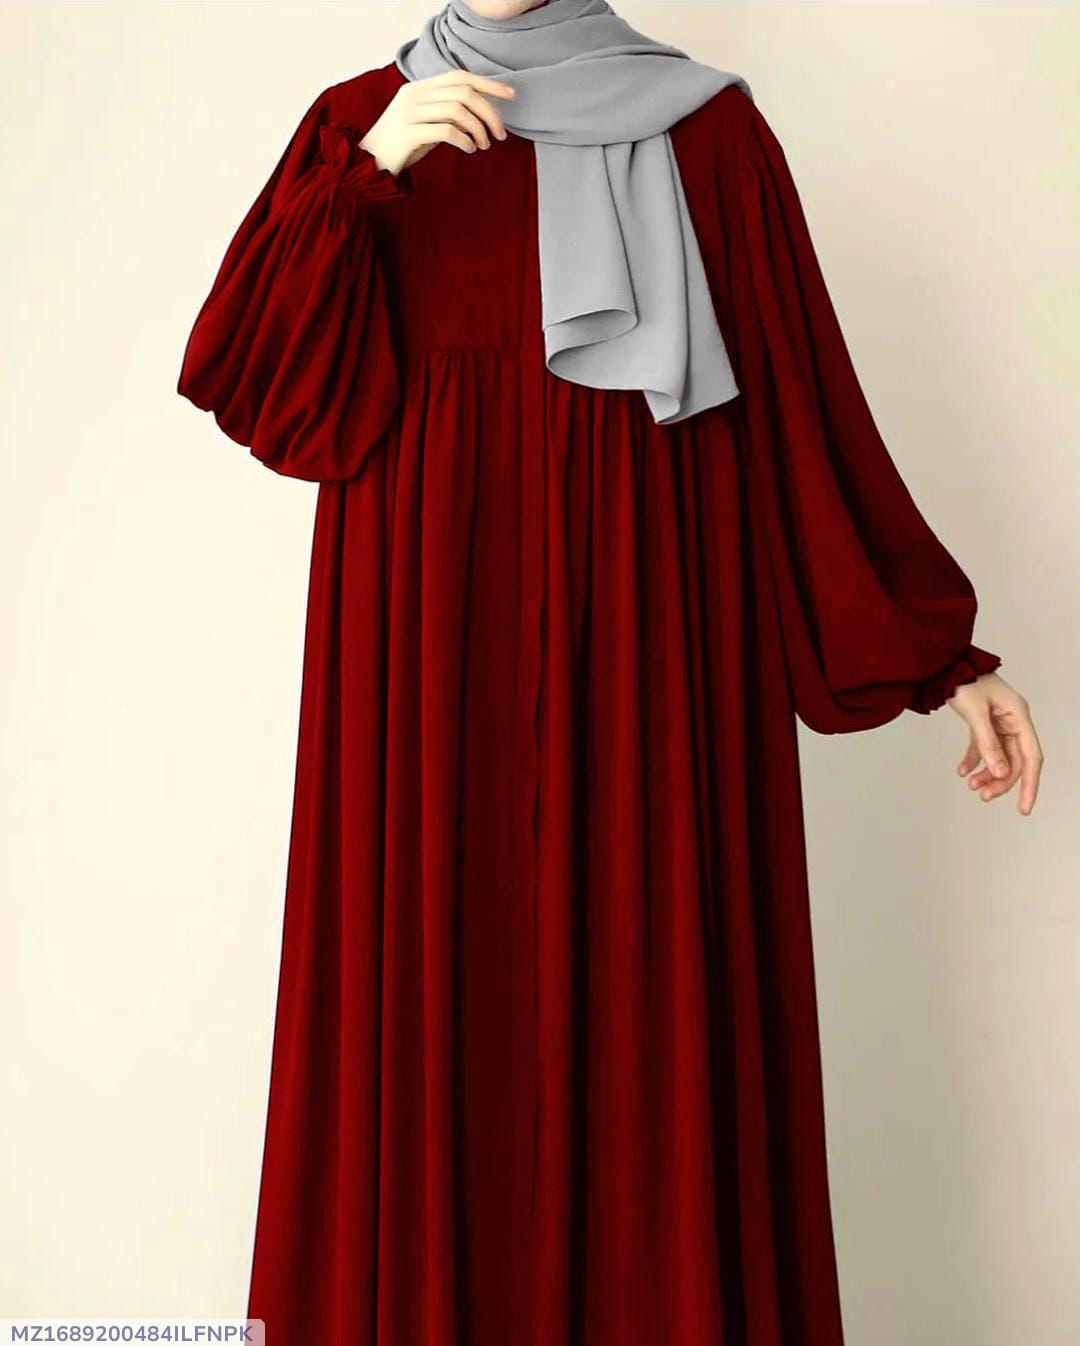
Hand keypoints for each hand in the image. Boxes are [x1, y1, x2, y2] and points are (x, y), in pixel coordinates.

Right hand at [359, 71, 515, 177]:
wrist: (367, 163)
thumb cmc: (401, 146)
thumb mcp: (425, 123)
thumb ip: (446, 113)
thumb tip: (479, 115)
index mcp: (419, 88)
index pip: (460, 76)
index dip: (488, 83)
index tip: (510, 94)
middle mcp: (414, 95)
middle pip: (464, 92)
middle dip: (489, 112)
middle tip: (500, 135)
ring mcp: (409, 113)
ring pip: (458, 110)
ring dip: (479, 129)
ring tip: (484, 145)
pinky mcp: (408, 133)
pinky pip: (446, 130)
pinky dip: (464, 139)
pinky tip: (469, 149)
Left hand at [948, 672, 1043, 814]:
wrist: (944, 664)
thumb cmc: (963, 680)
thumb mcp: (975, 714)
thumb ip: (988, 744)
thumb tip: (1000, 772)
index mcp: (1018, 716)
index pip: (1031, 757)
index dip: (1029, 784)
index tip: (1024, 808)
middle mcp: (1012, 720)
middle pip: (1014, 760)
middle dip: (1000, 780)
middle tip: (982, 795)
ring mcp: (999, 722)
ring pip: (999, 756)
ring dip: (987, 772)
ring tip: (970, 784)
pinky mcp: (983, 723)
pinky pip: (983, 748)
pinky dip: (974, 760)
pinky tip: (962, 771)